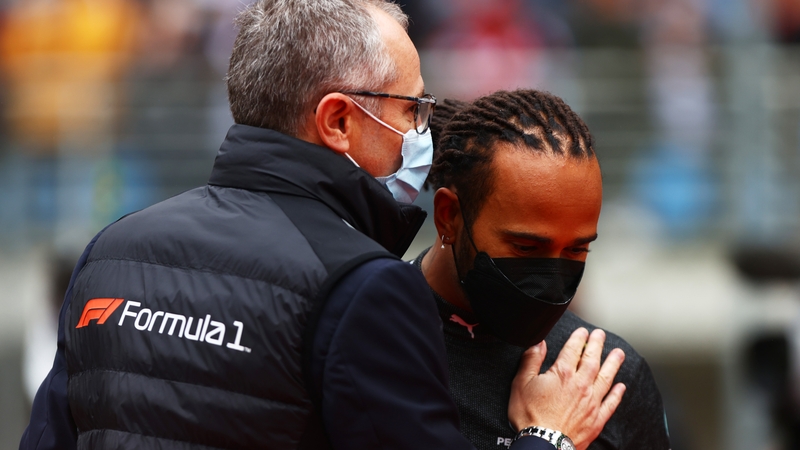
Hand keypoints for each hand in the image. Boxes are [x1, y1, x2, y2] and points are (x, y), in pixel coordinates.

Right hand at [508, 328, 626, 449]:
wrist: (543, 444)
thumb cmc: (529, 416)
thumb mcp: (521, 383)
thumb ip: (531, 360)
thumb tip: (538, 343)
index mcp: (562, 374)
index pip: (573, 350)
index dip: (578, 338)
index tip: (583, 331)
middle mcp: (580, 385)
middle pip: (592, 360)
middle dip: (597, 345)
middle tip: (601, 334)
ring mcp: (591, 403)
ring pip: (606, 378)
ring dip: (613, 364)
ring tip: (619, 353)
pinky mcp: (596, 420)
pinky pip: (610, 404)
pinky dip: (617, 394)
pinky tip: (621, 387)